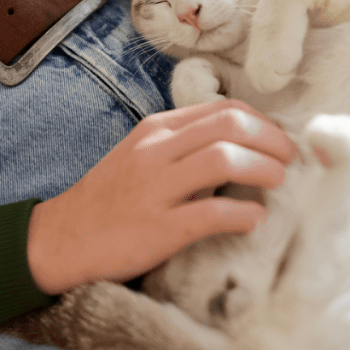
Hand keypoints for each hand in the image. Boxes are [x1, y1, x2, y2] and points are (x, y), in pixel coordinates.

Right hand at [27, 99, 296, 294]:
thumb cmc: (108, 200)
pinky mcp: (157, 229)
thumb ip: (182, 146)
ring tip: (279, 183)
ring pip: (224, 160)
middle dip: (271, 140)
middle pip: (230, 125)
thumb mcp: (140, 156)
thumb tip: (238, 145)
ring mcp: (155, 189)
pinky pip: (211, 213)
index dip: (263, 121)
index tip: (279, 140)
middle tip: (290, 160)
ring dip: (263, 169)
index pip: (222, 109)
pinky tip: (255, 219)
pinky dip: (242, 214)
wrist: (60, 240)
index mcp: (155, 130)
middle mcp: (156, 151)